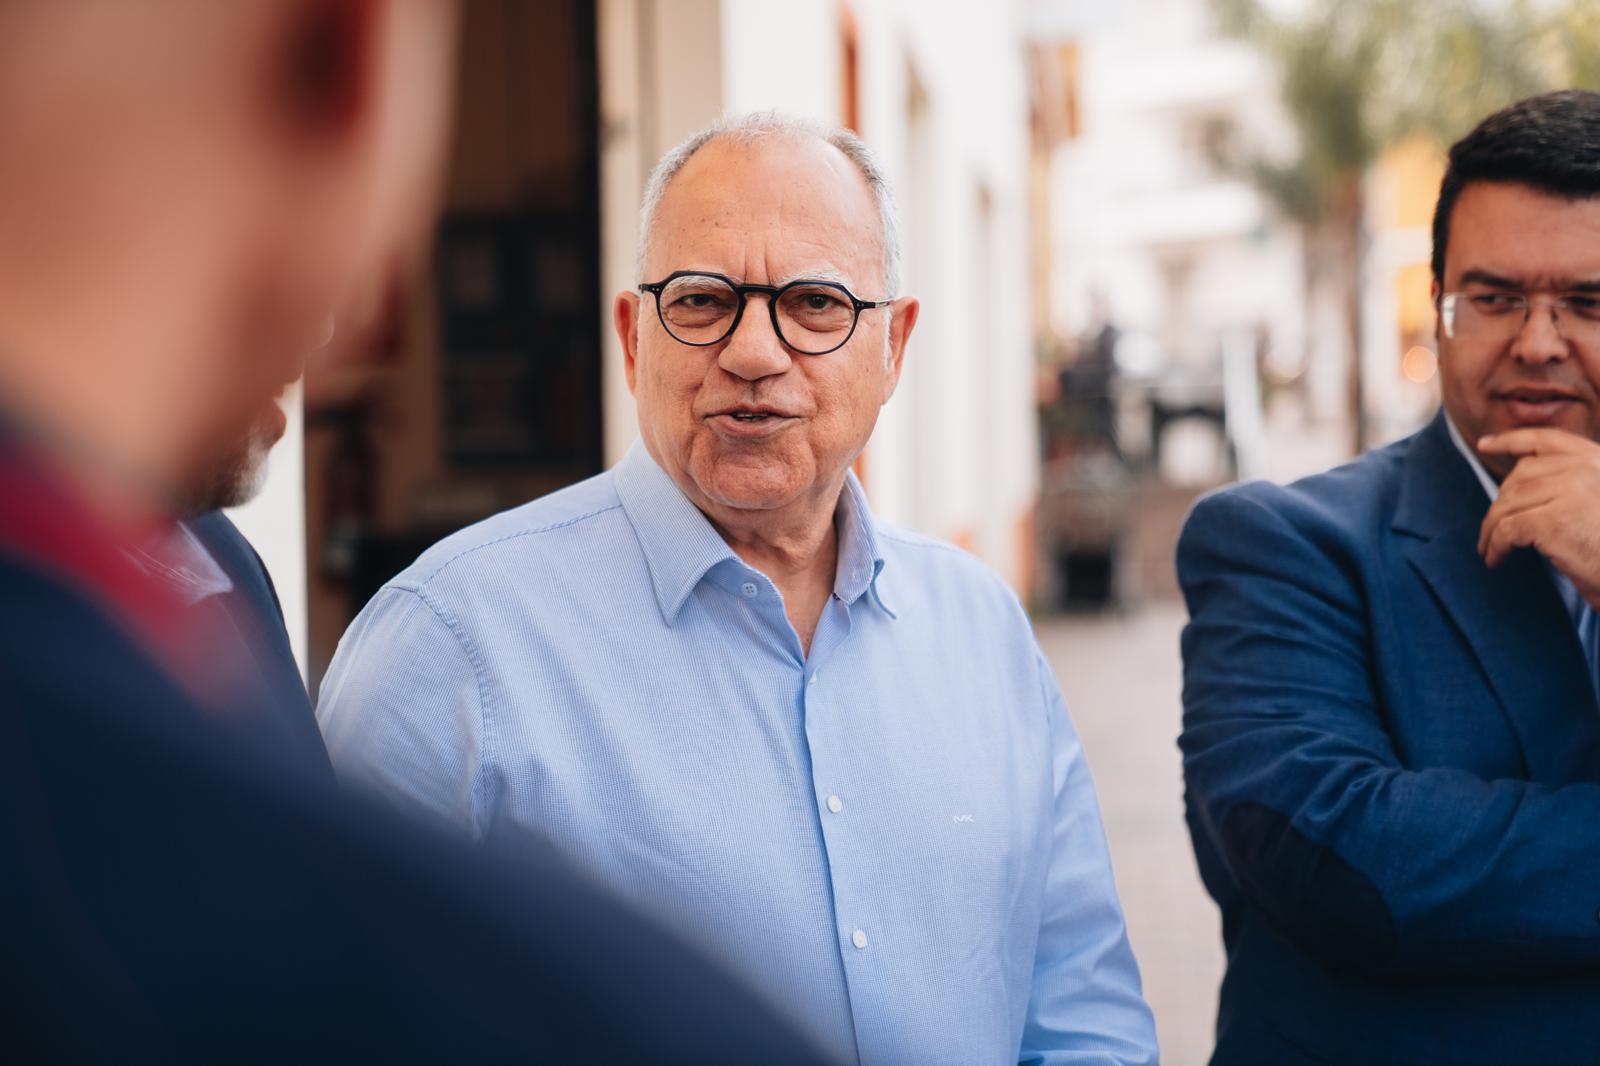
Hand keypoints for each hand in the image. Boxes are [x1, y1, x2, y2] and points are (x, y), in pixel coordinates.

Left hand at [1478, 427, 1599, 607]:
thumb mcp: (1597, 499)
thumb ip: (1569, 481)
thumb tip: (1517, 477)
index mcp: (1597, 459)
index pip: (1546, 439)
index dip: (1510, 440)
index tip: (1484, 445)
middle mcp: (1585, 468)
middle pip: (1520, 475)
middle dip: (1501, 502)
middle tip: (1491, 525)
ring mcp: (1570, 491)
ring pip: (1508, 504)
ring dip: (1491, 528)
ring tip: (1487, 547)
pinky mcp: (1553, 521)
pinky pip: (1507, 530)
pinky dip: (1495, 546)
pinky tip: (1495, 559)